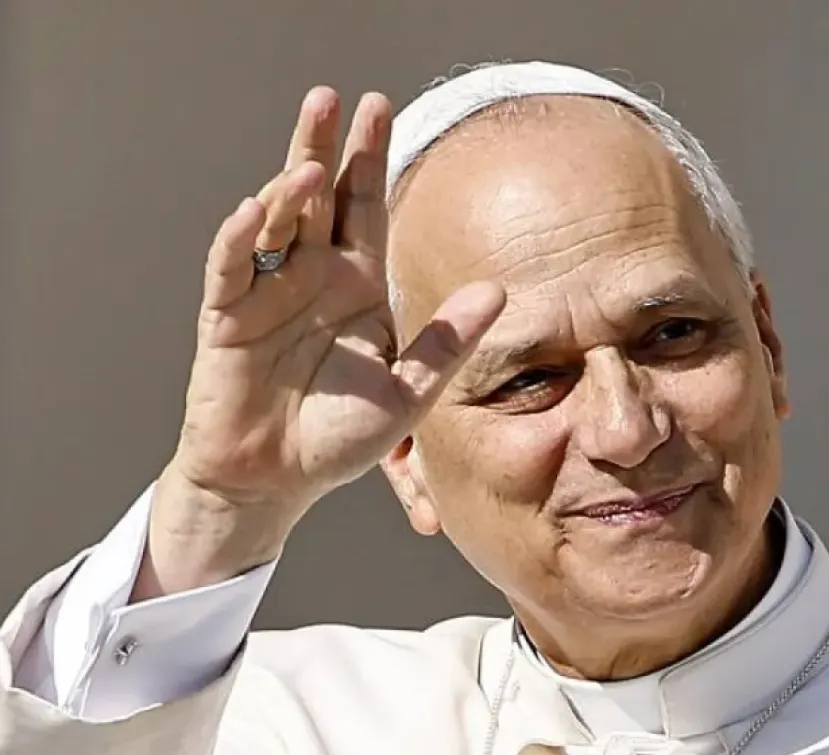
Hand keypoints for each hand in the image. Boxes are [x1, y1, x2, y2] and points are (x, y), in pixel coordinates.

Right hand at [138, 88, 504, 597]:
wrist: (278, 478)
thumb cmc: (340, 436)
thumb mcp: (408, 390)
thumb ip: (447, 341)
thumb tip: (499, 290)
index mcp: (357, 285)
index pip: (365, 207)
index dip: (369, 159)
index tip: (381, 107)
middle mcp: (311, 277)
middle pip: (317, 198)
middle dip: (323, 147)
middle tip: (332, 98)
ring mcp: (266, 292)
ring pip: (275, 222)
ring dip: (287, 189)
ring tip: (310, 165)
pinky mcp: (227, 317)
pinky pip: (230, 268)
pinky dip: (239, 238)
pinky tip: (256, 210)